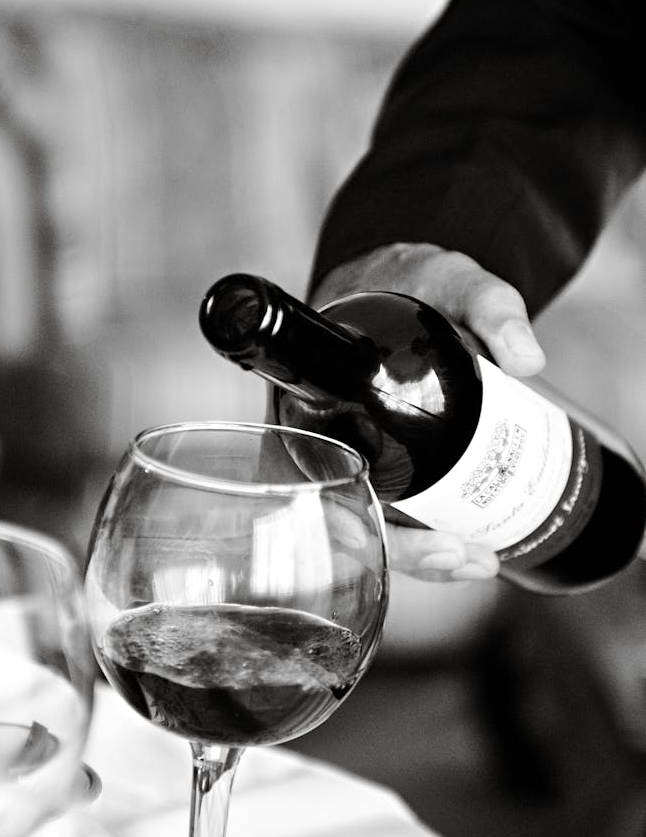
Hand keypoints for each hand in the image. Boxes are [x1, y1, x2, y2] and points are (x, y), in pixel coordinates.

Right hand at [310, 242, 546, 583]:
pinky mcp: (375, 455)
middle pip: (347, 519)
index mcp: (308, 399)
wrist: (399, 279)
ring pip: (370, 522)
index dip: (367, 527)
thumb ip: (491, 306)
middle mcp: (317, 436)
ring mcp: (345, 449)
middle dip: (412, 553)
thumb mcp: (452, 279)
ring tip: (482, 558)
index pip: (321, 480)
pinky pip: (389, 505)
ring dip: (423, 554)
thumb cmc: (409, 278)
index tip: (433, 539)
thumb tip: (528, 361)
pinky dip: (424, 530)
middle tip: (474, 558)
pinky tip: (467, 543)